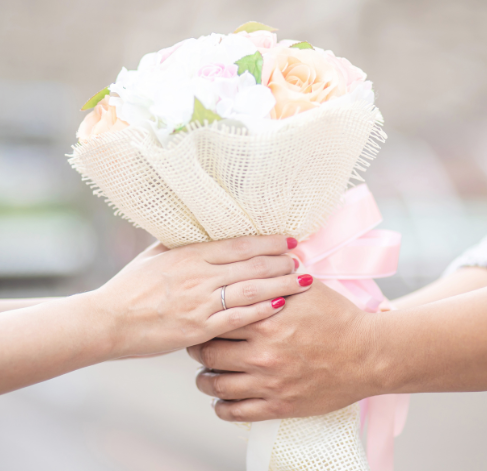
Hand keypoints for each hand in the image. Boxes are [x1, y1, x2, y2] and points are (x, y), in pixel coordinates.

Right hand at [93, 235, 312, 358]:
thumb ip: (181, 244)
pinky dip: (261, 310)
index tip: (289, 241)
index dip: (268, 242)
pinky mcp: (199, 327)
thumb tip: (201, 232)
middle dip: (282, 262)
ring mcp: (201, 302)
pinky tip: (280, 305)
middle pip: (252, 265)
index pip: (239, 245)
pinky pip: (237, 318)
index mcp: (190, 254)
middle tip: (302, 261)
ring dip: (281, 284)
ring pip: (251, 289)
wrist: (108, 320)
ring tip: (303, 281)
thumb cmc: (130, 286)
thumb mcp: (155, 256)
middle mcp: (200, 275)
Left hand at [188, 281, 375, 421]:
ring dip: (204, 380)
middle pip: (209, 353)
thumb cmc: (339, 318)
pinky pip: (237, 412)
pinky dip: (221, 408)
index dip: (205, 321)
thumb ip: (276, 277)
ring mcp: (269, 382)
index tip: (202, 321)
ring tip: (204, 375)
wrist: (368, 354)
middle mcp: (262, 353)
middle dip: (198, 350)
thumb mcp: (307, 288)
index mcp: (265, 320)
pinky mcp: (279, 405)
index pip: (216, 319)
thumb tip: (256, 262)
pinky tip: (219, 401)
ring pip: (216, 385)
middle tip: (197, 347)